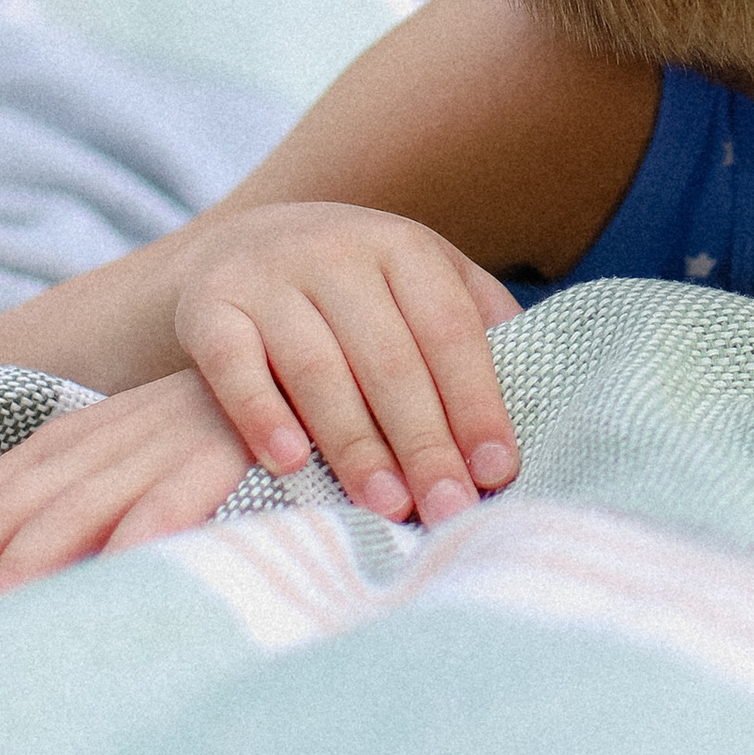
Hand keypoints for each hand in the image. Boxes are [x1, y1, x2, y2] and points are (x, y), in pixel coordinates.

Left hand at [0, 372, 261, 638]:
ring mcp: (154, 448)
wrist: (291, 365)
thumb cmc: (193, 437)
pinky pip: (172, 502)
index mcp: (60, 444)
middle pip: (2, 508)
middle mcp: (94, 443)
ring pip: (71, 510)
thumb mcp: (111, 458)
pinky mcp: (219, 457)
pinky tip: (108, 576)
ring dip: (20, 567)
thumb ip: (51, 503)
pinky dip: (138, 536)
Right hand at [169, 201, 523, 524]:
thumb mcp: (421, 280)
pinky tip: (290, 464)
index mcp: (403, 247)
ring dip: (354, 444)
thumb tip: (543, 392)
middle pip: (389, 357)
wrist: (246, 245)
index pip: (450, 329)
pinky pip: (234, 366)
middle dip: (424, 441)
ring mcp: (269, 275)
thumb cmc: (360, 286)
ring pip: (317, 368)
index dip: (475, 401)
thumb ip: (476, 321)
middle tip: (447, 509)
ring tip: (386, 505)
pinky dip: (261, 415)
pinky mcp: (209, 304)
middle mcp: (337, 250)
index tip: (497, 469)